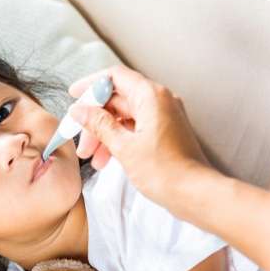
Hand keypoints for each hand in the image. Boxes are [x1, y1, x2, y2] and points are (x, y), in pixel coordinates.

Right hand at [69, 64, 209, 204]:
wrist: (195, 194)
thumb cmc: (165, 171)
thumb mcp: (124, 147)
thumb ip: (99, 124)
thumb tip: (80, 110)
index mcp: (151, 96)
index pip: (115, 76)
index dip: (91, 84)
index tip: (74, 95)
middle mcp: (160, 101)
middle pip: (118, 99)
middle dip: (95, 119)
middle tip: (79, 141)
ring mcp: (163, 116)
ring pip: (124, 116)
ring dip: (104, 134)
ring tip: (91, 157)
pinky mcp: (164, 132)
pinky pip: (135, 128)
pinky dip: (119, 140)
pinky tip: (106, 159)